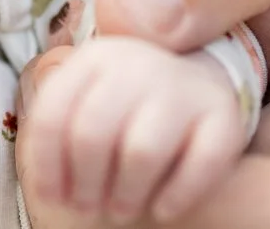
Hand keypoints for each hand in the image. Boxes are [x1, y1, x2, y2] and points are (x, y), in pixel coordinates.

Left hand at [18, 38, 244, 223]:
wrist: (195, 85)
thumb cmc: (125, 106)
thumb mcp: (86, 100)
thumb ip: (60, 129)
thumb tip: (47, 187)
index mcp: (93, 59)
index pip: (53, 115)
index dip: (47, 166)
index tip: (53, 198)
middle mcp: (136, 63)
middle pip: (92, 133)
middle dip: (84, 183)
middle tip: (87, 209)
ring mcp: (183, 86)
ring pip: (141, 151)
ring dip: (125, 192)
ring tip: (119, 210)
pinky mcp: (223, 115)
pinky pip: (200, 163)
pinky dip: (177, 196)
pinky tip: (162, 210)